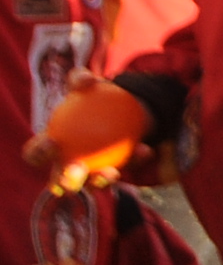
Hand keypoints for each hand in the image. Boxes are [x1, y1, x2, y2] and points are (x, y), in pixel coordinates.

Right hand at [24, 79, 158, 191]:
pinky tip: (144, 150)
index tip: (52, 143)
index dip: (38, 153)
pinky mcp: (116, 173)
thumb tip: (85, 80)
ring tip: (111, 171)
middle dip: (64, 180)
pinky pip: (125, 169)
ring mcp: (91, 173)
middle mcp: (66, 165)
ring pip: (93, 185)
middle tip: (76, 169)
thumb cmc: (93, 97)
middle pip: (59, 181)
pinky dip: (134, 160)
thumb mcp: (87, 85)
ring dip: (101, 180)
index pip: (35, 154)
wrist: (123, 107)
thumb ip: (81, 79)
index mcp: (51, 146)